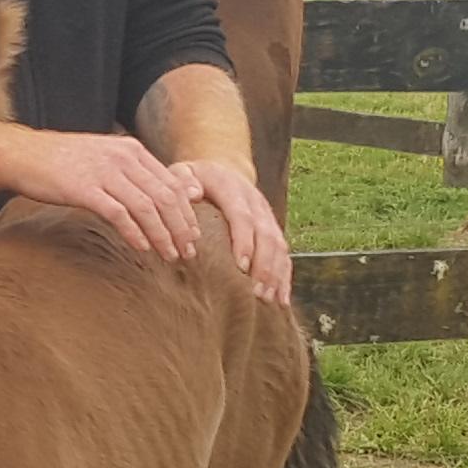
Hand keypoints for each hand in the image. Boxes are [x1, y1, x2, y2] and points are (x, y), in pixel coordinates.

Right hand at [0, 122, 209, 267]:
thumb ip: (135, 172)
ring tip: (170, 255)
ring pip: (147, 207)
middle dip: (180, 228)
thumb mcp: (106, 157)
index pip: (171, 183)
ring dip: (162, 235)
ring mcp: (104, 172)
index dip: (186, 212)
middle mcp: (123, 158)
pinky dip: (134, 233)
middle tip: (187, 252)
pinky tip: (142, 248)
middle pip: (165, 197)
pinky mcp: (85, 189)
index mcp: (132, 150)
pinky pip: (118, 214)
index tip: (192, 235)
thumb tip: (163, 193)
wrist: (23, 155)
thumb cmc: (64, 161)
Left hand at [168, 155, 293, 305]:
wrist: (223, 168)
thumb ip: (183, 181)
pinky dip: (284, 277)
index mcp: (233, 188)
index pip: (242, 215)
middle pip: (266, 234)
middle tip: (256, 290)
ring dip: (275, 273)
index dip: (244, 240)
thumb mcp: (183, 172)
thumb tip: (192, 194)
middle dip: (263, 264)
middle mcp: (255, 202)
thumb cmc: (196, 178)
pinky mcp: (273, 229)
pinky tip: (281, 299)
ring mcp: (267, 216)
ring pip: (278, 245)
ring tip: (266, 298)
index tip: (241, 265)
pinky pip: (284, 254)